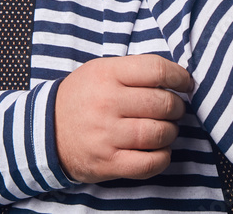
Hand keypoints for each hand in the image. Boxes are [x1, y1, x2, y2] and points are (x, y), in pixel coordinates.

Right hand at [54, 54, 192, 182]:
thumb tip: (177, 78)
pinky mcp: (108, 162)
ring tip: (165, 128)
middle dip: (177, 107)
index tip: (186, 84)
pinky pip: (150, 163)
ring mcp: (106, 135)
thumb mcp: (101, 70)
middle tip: (175, 109)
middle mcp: (106, 103)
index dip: (180, 77)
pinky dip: (163, 157)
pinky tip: (160, 150)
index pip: (157, 69)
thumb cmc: (83, 97)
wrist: (47, 131)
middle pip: (162, 103)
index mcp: (107, 74)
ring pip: (159, 133)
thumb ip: (135, 70)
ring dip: (171, 132)